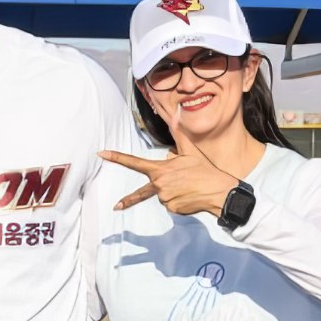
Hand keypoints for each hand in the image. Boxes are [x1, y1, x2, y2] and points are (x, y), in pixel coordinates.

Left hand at [98, 104, 237, 215]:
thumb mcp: (190, 150)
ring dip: (171, 192)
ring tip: (187, 187)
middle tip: (115, 205)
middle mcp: (159, 185)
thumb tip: (177, 111)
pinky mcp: (172, 209)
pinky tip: (189, 196)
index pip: (133, 162)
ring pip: (162, 195)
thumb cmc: (204, 169)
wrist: (219, 191)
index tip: (101, 154)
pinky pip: (170, 204)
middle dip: (129, 199)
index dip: (116, 157)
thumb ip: (178, 132)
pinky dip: (178, 201)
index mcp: (160, 169)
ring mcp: (165, 198)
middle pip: (144, 190)